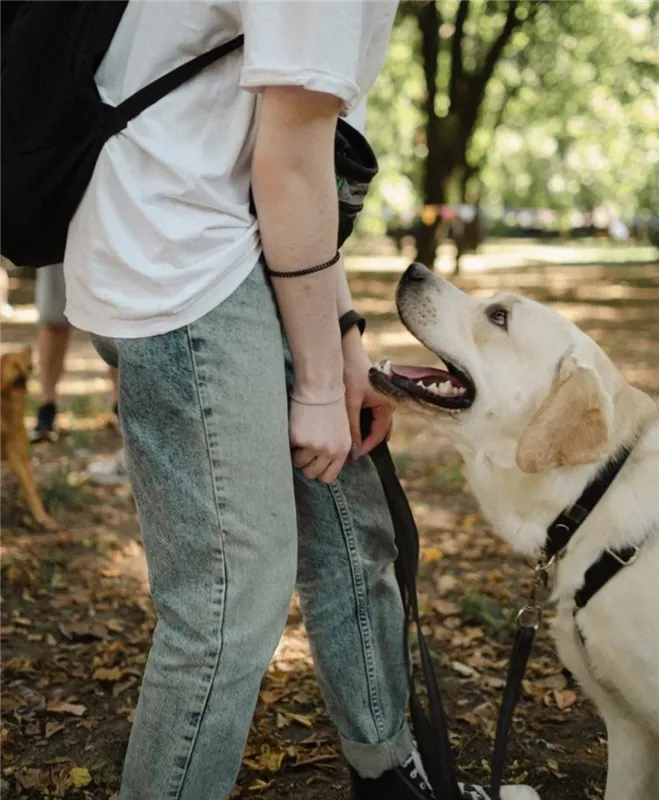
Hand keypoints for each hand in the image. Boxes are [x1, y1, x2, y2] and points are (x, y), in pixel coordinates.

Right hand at [289, 391, 351, 483]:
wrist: (320, 387)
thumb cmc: (330, 405)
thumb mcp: (342, 430)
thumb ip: (336, 449)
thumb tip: (323, 467)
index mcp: (343, 450)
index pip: (328, 477)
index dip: (318, 472)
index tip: (313, 463)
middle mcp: (330, 451)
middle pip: (311, 474)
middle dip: (305, 465)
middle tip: (304, 450)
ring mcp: (314, 446)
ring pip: (298, 463)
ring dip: (296, 453)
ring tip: (301, 435)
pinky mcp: (298, 438)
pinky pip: (288, 449)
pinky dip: (289, 441)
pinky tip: (297, 427)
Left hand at [342, 328, 392, 456]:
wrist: (346, 350)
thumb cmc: (350, 374)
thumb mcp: (349, 404)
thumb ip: (352, 428)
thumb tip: (353, 451)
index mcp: (386, 405)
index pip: (380, 433)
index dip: (367, 446)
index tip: (354, 455)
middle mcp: (387, 402)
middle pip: (380, 429)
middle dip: (367, 441)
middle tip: (351, 451)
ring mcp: (381, 398)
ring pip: (375, 422)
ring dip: (364, 432)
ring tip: (349, 441)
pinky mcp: (373, 394)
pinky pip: (370, 414)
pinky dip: (361, 422)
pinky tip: (349, 426)